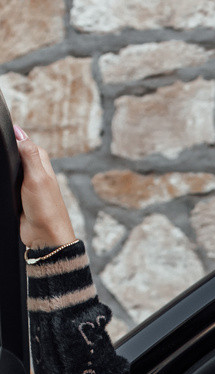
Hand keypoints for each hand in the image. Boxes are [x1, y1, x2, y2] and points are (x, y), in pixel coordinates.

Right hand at [13, 125, 76, 249]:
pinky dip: (3, 182)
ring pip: (9, 169)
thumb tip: (19, 131)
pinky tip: (1, 183)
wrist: (45, 237)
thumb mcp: (37, 177)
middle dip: (4, 153)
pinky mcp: (19, 197)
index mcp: (41, 162)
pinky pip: (7, 184)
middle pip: (14, 154)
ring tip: (0, 169)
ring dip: (3, 169)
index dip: (11, 136)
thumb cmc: (46, 209)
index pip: (23, 140)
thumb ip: (29, 154)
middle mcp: (35, 171)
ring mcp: (26, 185)